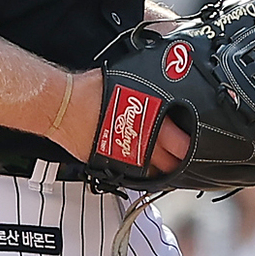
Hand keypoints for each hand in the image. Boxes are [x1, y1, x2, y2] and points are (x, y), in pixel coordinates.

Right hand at [47, 68, 189, 172]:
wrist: (61, 106)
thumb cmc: (88, 91)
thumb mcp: (128, 81)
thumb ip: (149, 90)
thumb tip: (162, 82)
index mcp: (149, 123)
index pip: (179, 143)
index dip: (189, 147)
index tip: (193, 146)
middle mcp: (139, 144)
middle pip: (169, 164)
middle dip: (178, 163)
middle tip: (182, 160)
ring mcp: (123, 157)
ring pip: (151, 173)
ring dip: (160, 171)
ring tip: (165, 166)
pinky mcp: (107, 164)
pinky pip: (129, 174)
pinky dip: (138, 172)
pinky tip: (141, 168)